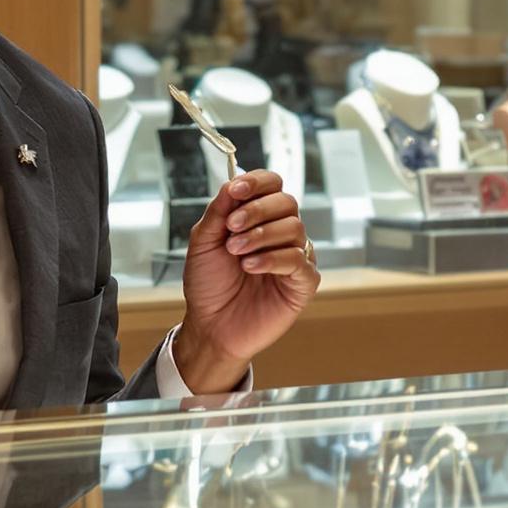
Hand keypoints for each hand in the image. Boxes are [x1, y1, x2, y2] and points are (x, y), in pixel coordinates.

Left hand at [173, 170, 317, 391]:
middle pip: (286, 202)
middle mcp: (281, 233)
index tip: (235, 190)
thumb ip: (218, 211)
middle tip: (231, 228)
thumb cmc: (209, 285)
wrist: (211, 326)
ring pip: (294, 227)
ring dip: (261, 236)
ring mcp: (295, 256)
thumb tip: (231, 181)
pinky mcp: (303, 282)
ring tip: (236, 252)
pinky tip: (251, 267)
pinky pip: (298, 260)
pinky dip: (273, 259)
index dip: (256, 182)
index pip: (271, 185)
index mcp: (259, 218)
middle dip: (256, 210)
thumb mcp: (204, 242)